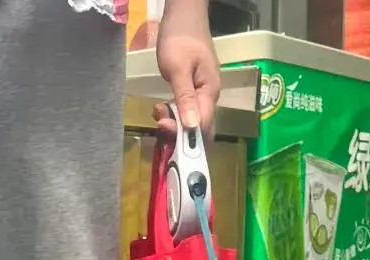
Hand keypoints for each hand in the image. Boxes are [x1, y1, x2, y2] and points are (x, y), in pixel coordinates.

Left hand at [154, 0, 220, 137]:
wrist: (184, 14)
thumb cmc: (180, 37)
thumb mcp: (178, 68)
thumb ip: (185, 98)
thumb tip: (192, 127)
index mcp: (210, 92)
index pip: (203, 126)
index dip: (186, 135)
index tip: (164, 128)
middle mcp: (210, 96)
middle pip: (200, 127)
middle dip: (179, 132)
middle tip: (159, 122)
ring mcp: (203, 93)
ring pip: (192, 120)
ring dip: (174, 122)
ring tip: (158, 111)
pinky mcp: (195, 89)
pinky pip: (188, 110)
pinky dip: (175, 113)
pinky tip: (162, 107)